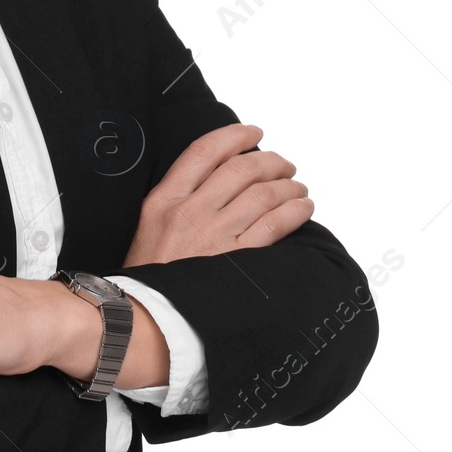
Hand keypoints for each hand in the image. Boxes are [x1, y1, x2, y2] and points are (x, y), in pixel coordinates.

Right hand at [122, 122, 311, 267]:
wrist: (148, 318)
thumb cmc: (149, 274)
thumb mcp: (148, 226)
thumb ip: (176, 200)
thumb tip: (215, 178)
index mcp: (165, 200)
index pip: (205, 151)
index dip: (235, 136)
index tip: (253, 133)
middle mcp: (190, 212)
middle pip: (241, 168)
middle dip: (271, 160)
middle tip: (284, 164)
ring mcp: (214, 236)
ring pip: (263, 194)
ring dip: (288, 185)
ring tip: (298, 187)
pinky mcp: (237, 260)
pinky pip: (275, 225)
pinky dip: (295, 211)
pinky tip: (303, 209)